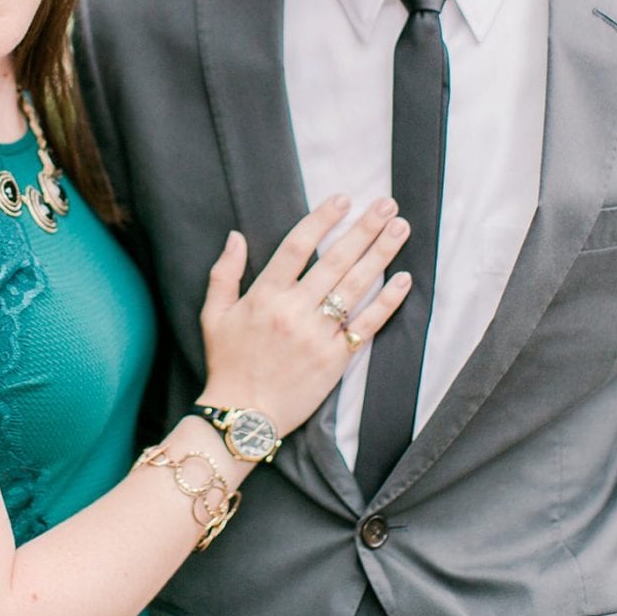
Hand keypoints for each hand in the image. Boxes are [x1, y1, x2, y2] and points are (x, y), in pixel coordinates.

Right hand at [195, 196, 410, 434]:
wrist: (244, 416)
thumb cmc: (227, 363)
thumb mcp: (213, 315)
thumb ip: (224, 273)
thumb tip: (236, 236)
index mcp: (265, 295)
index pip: (297, 246)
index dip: (322, 220)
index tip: (343, 199)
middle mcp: (294, 310)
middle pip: (335, 260)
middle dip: (364, 229)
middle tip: (386, 205)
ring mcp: (319, 334)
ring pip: (356, 286)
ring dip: (381, 254)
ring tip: (400, 229)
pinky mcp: (337, 358)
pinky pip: (367, 324)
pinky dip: (387, 301)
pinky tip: (403, 279)